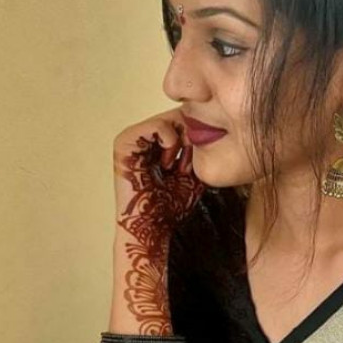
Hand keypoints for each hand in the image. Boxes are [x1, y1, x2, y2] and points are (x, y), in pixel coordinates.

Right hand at [113, 108, 205, 256]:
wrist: (153, 226)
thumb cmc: (171, 206)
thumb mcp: (195, 173)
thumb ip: (201, 151)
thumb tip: (218, 130)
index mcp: (159, 143)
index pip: (184, 120)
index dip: (197, 135)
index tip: (195, 164)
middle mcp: (145, 137)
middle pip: (178, 116)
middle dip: (190, 137)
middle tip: (187, 164)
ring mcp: (134, 138)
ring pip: (169, 118)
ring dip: (180, 140)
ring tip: (177, 166)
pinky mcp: (124, 142)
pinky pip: (155, 124)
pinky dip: (168, 138)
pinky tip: (168, 160)